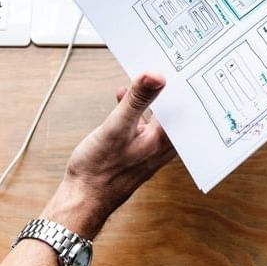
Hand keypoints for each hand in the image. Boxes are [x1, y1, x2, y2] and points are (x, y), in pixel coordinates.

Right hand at [40, 73, 175, 237]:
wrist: (82, 199)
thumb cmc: (98, 170)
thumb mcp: (116, 126)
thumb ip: (137, 100)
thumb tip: (156, 76)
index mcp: (162, 141)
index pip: (184, 108)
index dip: (183, 86)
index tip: (182, 66)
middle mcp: (160, 147)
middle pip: (174, 113)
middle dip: (169, 91)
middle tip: (166, 68)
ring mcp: (149, 151)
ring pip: (158, 119)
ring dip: (151, 100)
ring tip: (143, 80)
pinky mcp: (135, 153)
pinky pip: (143, 126)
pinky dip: (136, 111)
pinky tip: (122, 101)